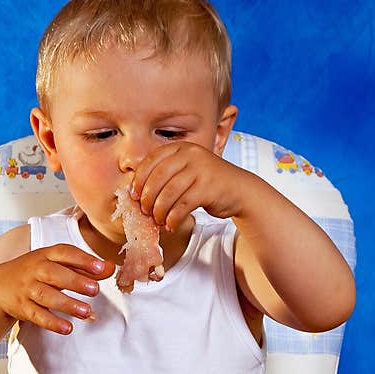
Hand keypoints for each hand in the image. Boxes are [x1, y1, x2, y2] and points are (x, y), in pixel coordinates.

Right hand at [0, 244, 114, 334]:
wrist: (0, 286)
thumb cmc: (37, 272)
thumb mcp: (57, 264)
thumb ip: (85, 267)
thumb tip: (111, 268)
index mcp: (46, 255)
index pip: (65, 253)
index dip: (83, 259)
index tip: (101, 267)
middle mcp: (35, 270)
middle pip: (54, 274)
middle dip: (75, 281)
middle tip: (94, 290)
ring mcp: (27, 289)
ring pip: (47, 296)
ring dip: (67, 304)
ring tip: (87, 312)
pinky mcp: (23, 308)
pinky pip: (38, 315)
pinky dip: (52, 322)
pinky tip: (67, 328)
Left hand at [129, 141, 252, 230]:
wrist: (239, 190)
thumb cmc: (207, 183)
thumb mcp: (185, 170)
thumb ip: (165, 174)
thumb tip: (136, 193)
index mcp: (180, 148)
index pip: (151, 161)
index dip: (139, 180)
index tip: (134, 196)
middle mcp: (190, 155)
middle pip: (157, 178)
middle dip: (148, 198)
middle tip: (146, 212)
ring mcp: (200, 169)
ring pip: (169, 193)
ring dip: (159, 211)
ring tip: (158, 220)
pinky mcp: (208, 187)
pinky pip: (182, 205)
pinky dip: (173, 218)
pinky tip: (171, 225)